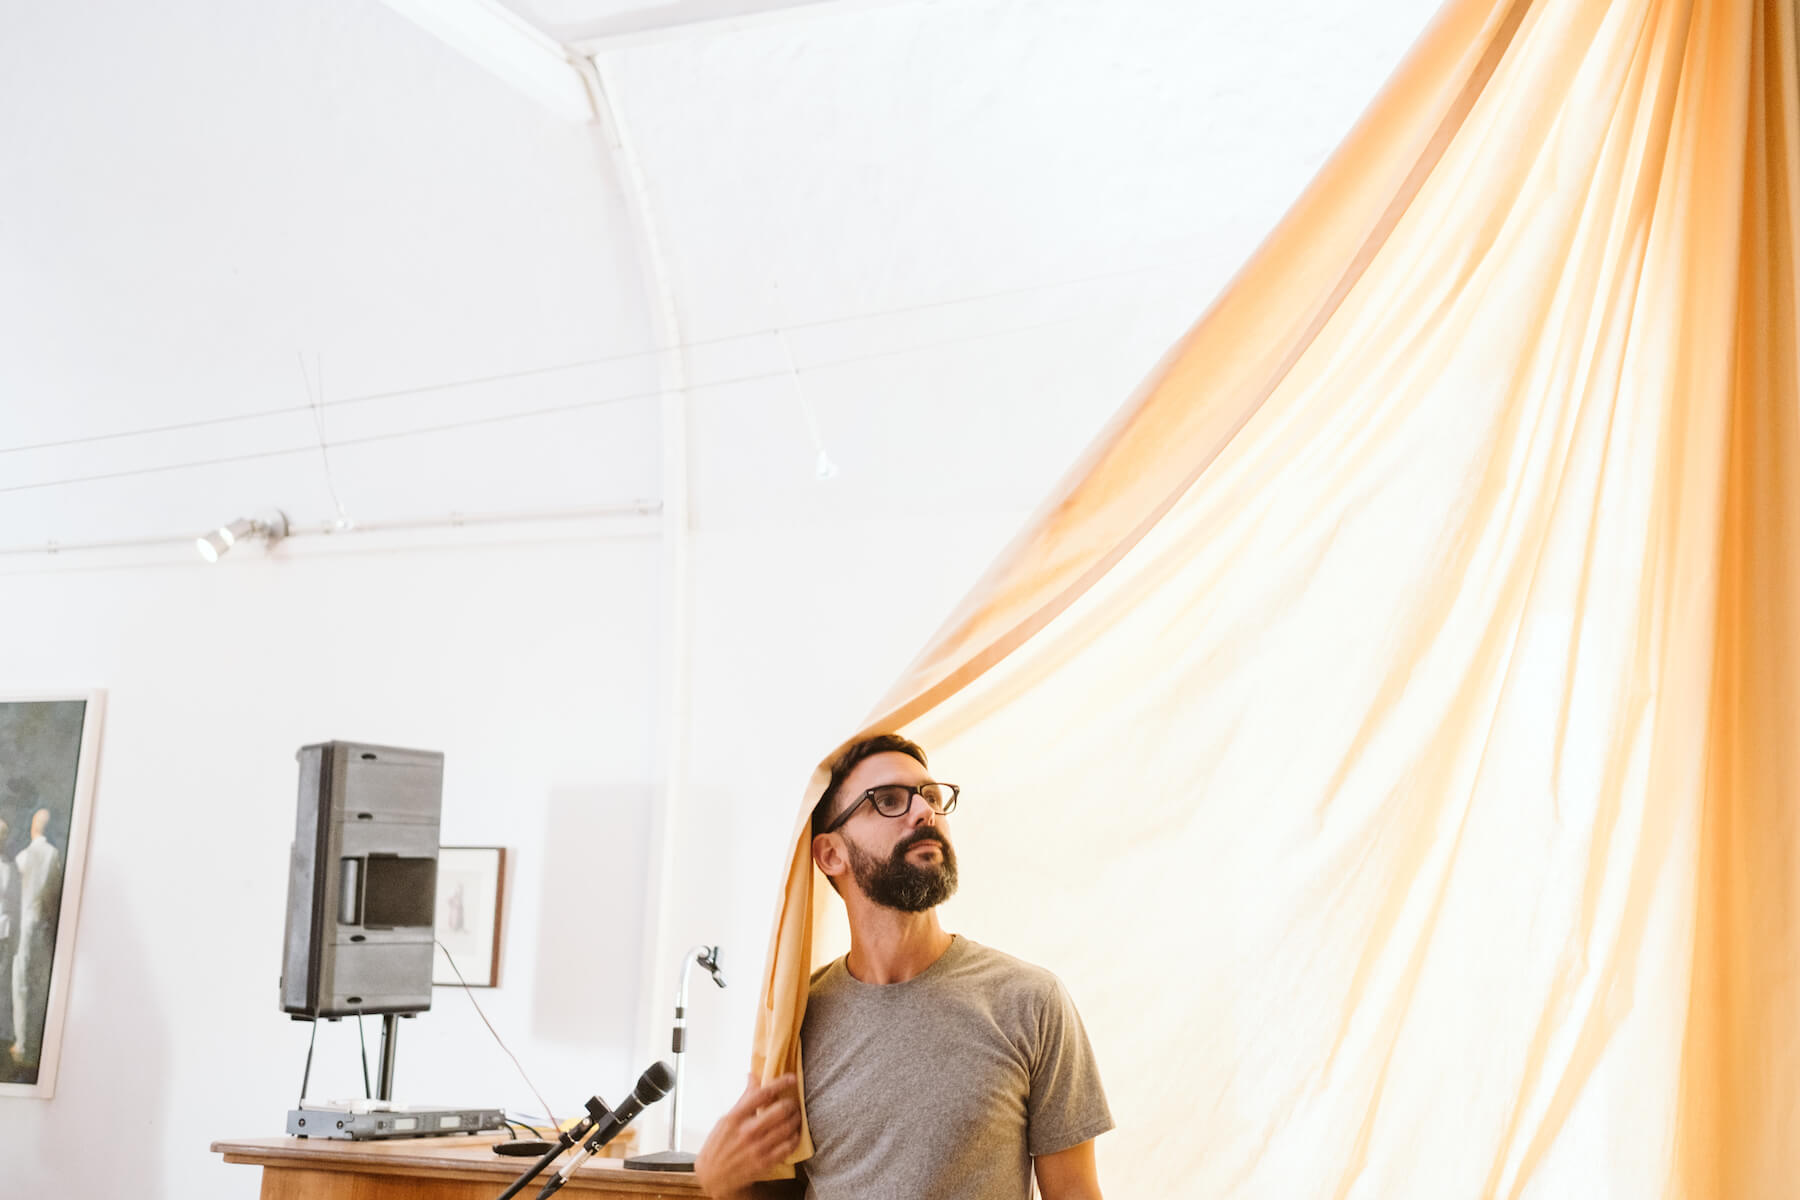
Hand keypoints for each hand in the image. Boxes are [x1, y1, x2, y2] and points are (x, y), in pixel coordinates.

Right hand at [694, 1074, 801, 1198]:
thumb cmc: (718, 1145)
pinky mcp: (765, 1163)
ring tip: (796, 1116)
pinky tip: (794, 1134)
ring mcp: (757, 1148)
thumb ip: (744, 1099)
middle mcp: (747, 1131)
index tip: (791, 1078)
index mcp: (735, 1118)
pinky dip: (795, 1138)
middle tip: (793, 1103)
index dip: (780, 1083)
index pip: (762, 1094)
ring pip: (787, 1127)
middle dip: (791, 1103)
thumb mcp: (725, 1120)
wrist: (712, 1177)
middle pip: (780, 1110)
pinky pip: (788, 1147)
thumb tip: (753, 1076)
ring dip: (796, 1119)